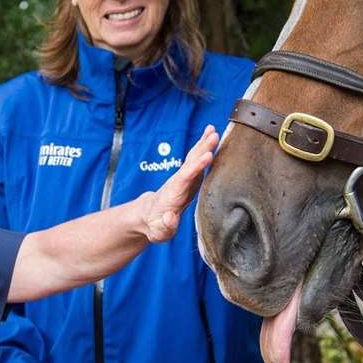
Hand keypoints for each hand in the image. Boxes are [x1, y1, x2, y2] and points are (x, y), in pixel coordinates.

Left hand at [137, 126, 217, 242]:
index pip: (185, 178)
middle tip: (214, 136)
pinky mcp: (189, 178)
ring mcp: (184, 178)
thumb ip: (165, 226)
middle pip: (191, 163)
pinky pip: (197, 160)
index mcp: (173, 194)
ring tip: (213, 130)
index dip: (196, 167)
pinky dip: (204, 148)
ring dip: (203, 144)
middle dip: (202, 149)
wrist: (148, 216)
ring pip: (193, 158)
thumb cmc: (155, 226)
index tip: (207, 156)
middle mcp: (178, 182)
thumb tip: (169, 218)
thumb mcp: (158, 231)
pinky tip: (211, 137)